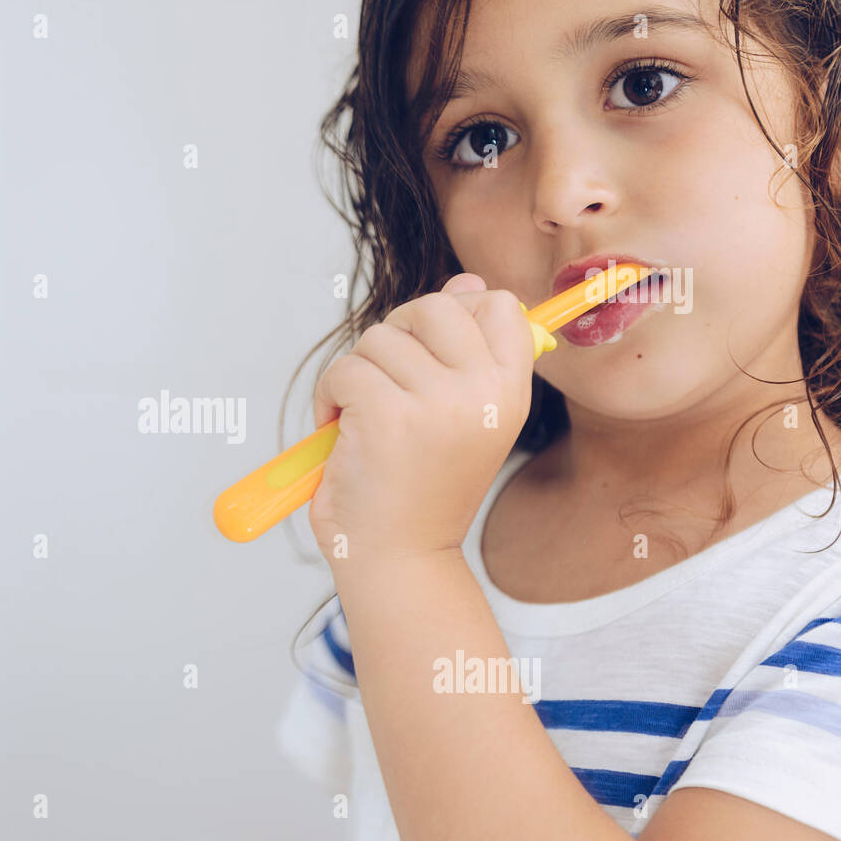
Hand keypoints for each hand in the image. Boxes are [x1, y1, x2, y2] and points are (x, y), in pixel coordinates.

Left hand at [308, 273, 533, 568]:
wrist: (399, 559)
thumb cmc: (421, 490)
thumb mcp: (463, 417)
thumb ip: (464, 351)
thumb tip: (467, 281)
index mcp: (510, 392)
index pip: (499, 305)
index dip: (455, 313)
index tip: (427, 354)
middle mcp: (484, 392)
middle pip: (433, 307)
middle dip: (396, 336)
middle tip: (384, 383)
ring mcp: (438, 402)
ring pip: (380, 338)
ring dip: (357, 375)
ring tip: (363, 421)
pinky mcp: (387, 414)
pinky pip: (345, 370)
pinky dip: (329, 398)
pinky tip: (340, 433)